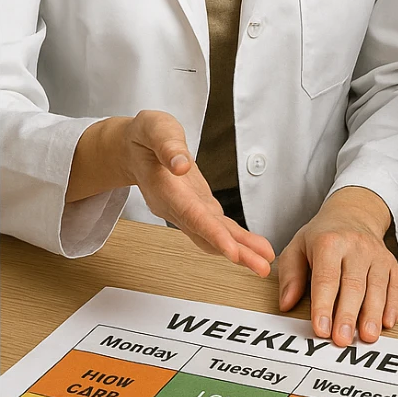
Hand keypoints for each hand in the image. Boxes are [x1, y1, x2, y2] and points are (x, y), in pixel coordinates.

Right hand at [120, 111, 273, 275]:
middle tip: (261, 268)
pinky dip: (236, 240)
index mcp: (165, 188)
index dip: (213, 234)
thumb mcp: (155, 129)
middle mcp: (175, 206)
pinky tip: (255, 248)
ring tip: (264, 263)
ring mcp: (186, 210)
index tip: (232, 252)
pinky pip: (217, 228)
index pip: (191, 215)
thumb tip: (182, 165)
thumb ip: (168, 146)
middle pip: (206, 234)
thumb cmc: (145, 136)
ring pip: (213, 236)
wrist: (133, 149)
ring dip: (240, 251)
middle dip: (235, 252)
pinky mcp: (196, 208)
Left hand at [276, 187, 397, 345]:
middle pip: (353, 285)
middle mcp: (356, 246)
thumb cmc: (323, 236)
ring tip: (367, 336)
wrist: (353, 213)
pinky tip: (388, 322)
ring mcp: (377, 255)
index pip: (326, 278)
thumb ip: (290, 276)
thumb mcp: (297, 247)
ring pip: (377, 287)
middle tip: (342, 339)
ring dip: (373, 314)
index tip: (321, 328)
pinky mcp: (392, 262)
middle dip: (348, 315)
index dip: (324, 305)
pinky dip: (394, 304)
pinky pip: (397, 284)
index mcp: (329, 242)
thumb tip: (286, 304)